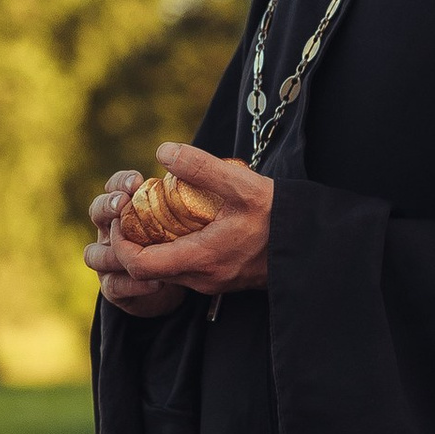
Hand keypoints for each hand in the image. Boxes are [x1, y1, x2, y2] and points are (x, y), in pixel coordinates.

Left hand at [84, 142, 271, 314]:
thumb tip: (163, 150)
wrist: (313, 244)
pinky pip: (183, 269)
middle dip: (132, 242)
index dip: (121, 242)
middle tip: (133, 211)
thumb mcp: (242, 184)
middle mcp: (202, 279)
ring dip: (152, 246)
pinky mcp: (221, 280)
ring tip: (154, 213)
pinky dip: (171, 249)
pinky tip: (182, 224)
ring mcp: (212, 283)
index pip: (139, 265)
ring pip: (165, 271)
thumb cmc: (280, 215)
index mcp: (201, 259)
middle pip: (147, 271)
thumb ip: (201, 167)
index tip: (123, 215)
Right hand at [86, 169, 184, 320]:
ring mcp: (107, 261)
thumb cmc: (180, 241)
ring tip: (137, 248)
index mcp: (125, 209)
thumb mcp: (186, 216)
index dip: (120, 183)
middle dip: (108, 207)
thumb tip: (198, 169)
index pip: (114, 188)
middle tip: (122, 204)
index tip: (136, 181)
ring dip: (114, 250)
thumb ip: (186, 196)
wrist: (175, 283)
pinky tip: (157, 282)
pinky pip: (114, 286)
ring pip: (94, 254)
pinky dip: (132, 284)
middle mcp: (110, 232)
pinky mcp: (115, 288)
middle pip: (97, 214)